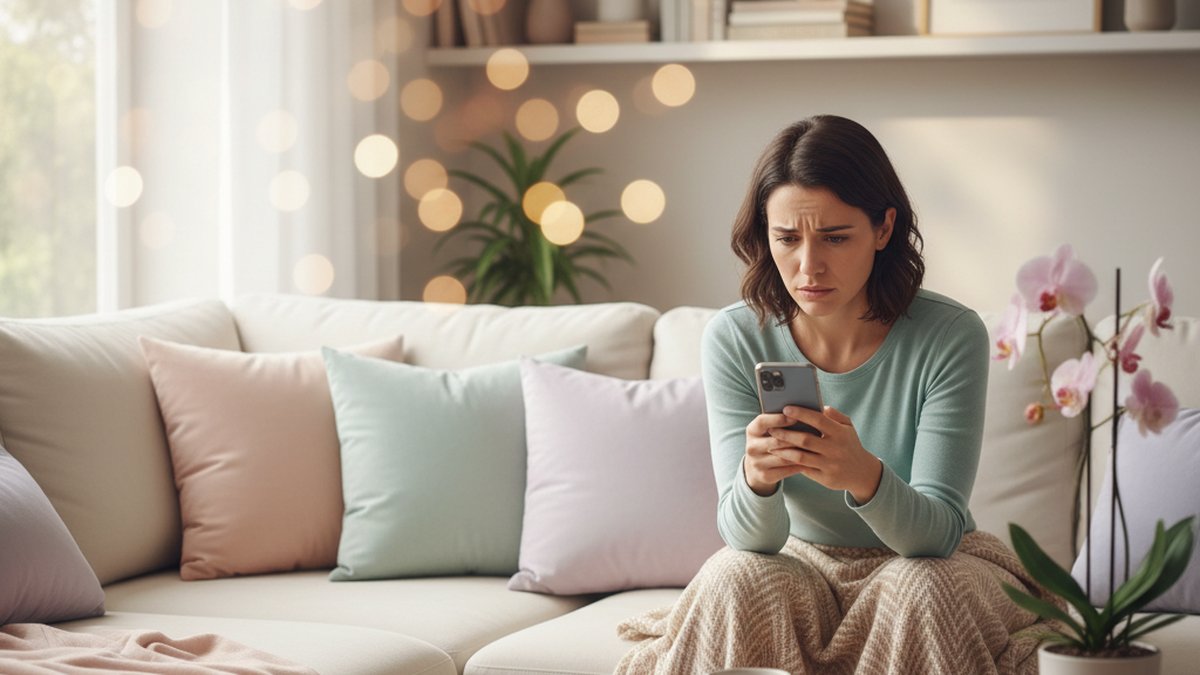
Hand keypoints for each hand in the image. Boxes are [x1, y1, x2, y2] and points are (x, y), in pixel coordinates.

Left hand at [747, 405, 882, 503]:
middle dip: (786, 433)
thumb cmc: (850, 444)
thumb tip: (819, 406)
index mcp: (841, 433)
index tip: (786, 408)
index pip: (819, 420)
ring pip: (801, 457)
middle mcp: (836, 449)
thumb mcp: (848, 427)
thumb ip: (834, 415)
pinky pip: (804, 469)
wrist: (862, 472)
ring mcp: (830, 465)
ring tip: (771, 444)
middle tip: (771, 428)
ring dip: (783, 450)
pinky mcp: (825, 478)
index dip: (801, 414)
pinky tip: (780, 456)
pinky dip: (791, 462)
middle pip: (806, 440)